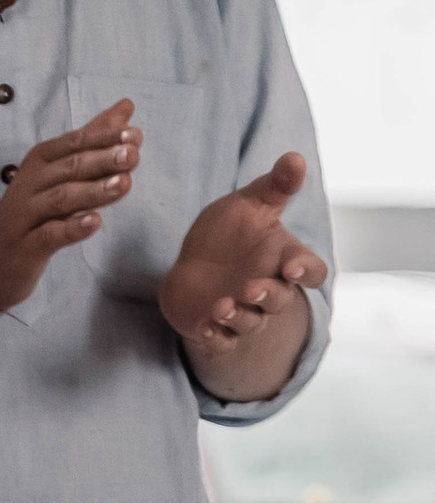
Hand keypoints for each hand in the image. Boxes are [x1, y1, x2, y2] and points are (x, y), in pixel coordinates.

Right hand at [0, 100, 137, 313]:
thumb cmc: (32, 212)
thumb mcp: (59, 171)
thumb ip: (92, 140)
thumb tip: (126, 107)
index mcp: (41, 161)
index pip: (74, 143)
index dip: (103, 138)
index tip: (134, 134)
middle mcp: (30, 183)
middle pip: (69, 168)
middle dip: (102, 160)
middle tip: (133, 155)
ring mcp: (25, 216)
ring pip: (61, 199)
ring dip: (92, 191)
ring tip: (123, 184)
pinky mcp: (25, 248)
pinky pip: (49, 235)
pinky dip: (71, 229)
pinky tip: (94, 223)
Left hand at [159, 150, 326, 361]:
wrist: (192, 265)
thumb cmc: (229, 232)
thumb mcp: (249, 204)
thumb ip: (275, 186)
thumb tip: (295, 158)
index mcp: (283, 259)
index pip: (311, 271)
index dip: (306, 272)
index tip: (292, 267)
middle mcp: (268, 289)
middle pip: (281, 300)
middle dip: (268, 295)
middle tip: (250, 288)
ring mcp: (244, 313)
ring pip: (251, 323)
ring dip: (238, 317)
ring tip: (220, 306)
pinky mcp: (217, 331)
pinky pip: (222, 344)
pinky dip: (214, 339)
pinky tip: (203, 327)